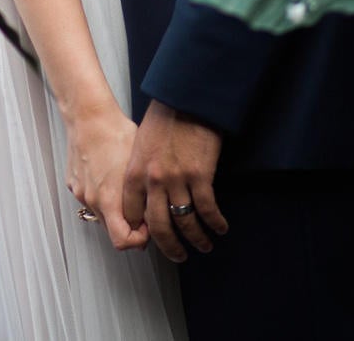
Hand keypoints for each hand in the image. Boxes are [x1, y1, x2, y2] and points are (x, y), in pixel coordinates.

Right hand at [64, 104, 148, 251]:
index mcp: (109, 199)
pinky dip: (102, 195)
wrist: (88, 115)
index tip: (148, 228)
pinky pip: (90, 198)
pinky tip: (111, 176)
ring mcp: (80, 191)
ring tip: (128, 189)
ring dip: (116, 210)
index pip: (122, 241)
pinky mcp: (74, 183)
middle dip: (129, 226)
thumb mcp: (140, 166)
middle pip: (112, 229)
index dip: (139, 240)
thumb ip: (145, 195)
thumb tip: (155, 212)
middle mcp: (92, 199)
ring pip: (101, 213)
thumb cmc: (115, 132)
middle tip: (143, 211)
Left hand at [122, 100, 227, 262]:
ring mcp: (177, 180)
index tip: (151, 239)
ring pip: (184, 222)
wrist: (187, 98)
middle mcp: (153, 181)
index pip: (132, 213)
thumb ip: (141, 170)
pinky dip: (215, 222)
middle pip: (158, 227)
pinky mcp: (200, 176)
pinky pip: (207, 209)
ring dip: (196, 239)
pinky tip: (220, 227)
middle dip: (169, 246)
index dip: (142, 231)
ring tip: (203, 246)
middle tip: (178, 255)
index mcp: (135, 172)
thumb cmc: (164, 117)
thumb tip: (146, 193)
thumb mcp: (141, 143)